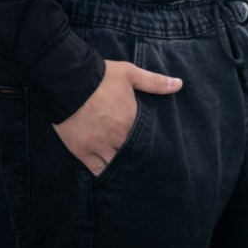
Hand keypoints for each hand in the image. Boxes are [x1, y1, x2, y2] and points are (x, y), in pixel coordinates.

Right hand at [52, 60, 181, 176]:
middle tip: (145, 163)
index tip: (157, 149)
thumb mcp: (131, 74)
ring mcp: (99, 145)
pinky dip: (104, 172)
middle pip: (133, 155)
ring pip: (116, 164)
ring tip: (129, 170)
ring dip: (123, 166)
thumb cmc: (101, 76)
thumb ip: (155, 82)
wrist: (68, 81)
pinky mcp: (81, 150)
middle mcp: (117, 136)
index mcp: (131, 120)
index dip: (151, 145)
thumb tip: (179, 84)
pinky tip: (111, 173)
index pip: (148, 140)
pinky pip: (96, 169)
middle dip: (139, 158)